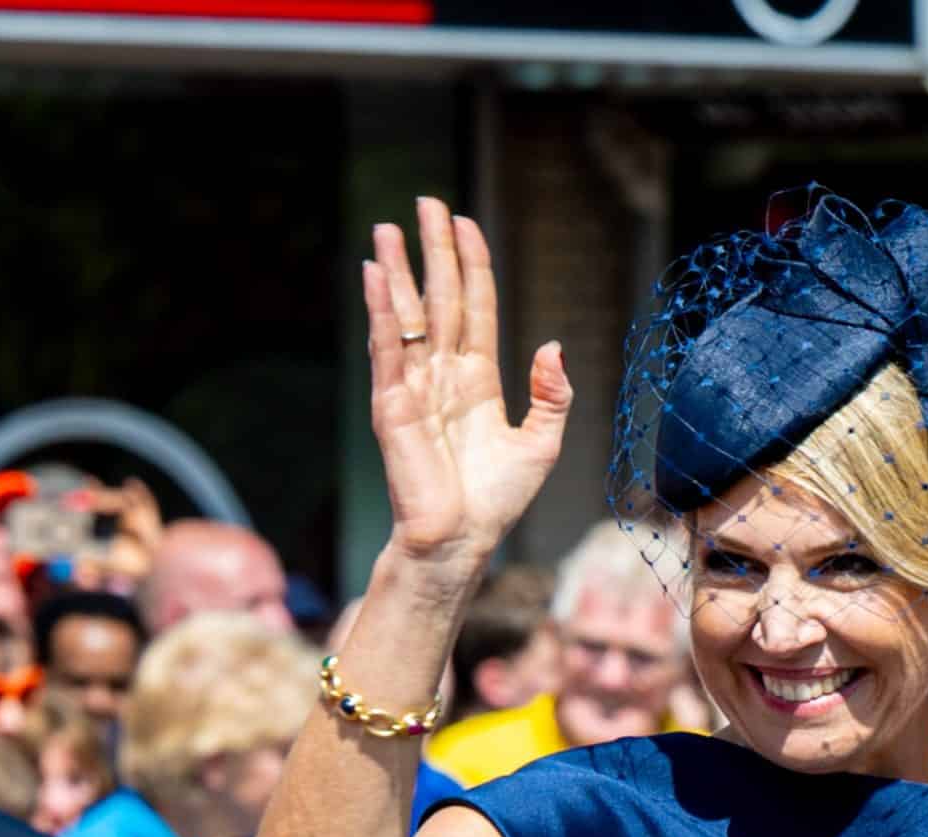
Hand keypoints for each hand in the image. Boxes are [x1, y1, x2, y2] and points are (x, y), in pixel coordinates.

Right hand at [364, 197, 570, 568]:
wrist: (462, 541)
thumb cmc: (496, 501)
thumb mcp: (541, 442)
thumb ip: (552, 395)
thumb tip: (552, 345)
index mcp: (478, 379)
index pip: (474, 308)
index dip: (472, 265)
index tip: (465, 223)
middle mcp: (443, 375)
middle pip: (439, 298)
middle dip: (433, 250)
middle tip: (426, 203)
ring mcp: (415, 386)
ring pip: (408, 315)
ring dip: (399, 269)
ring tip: (388, 227)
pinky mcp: (394, 405)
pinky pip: (388, 348)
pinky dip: (381, 311)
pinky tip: (376, 276)